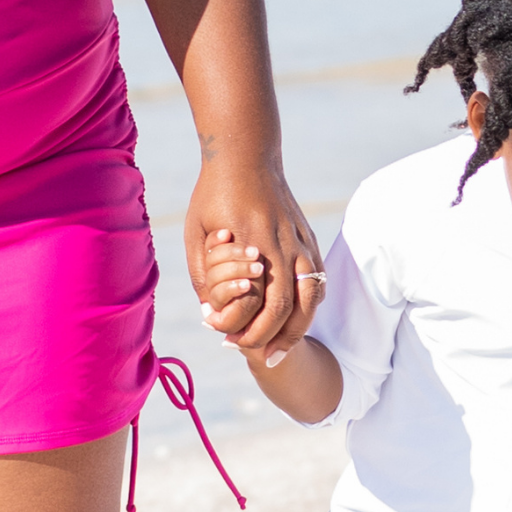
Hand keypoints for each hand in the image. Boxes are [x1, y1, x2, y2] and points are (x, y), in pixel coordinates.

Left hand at [187, 165, 323, 368]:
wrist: (246, 156)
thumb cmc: (212, 195)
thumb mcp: (195, 234)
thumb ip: (201, 275)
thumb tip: (210, 312)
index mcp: (249, 247)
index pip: (252, 304)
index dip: (239, 328)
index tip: (223, 337)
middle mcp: (281, 247)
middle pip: (286, 309)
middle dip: (270, 339)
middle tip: (255, 356)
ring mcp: (300, 242)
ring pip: (310, 299)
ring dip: (296, 330)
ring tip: (278, 350)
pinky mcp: (309, 238)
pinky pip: (317, 281)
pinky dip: (310, 307)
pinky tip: (295, 321)